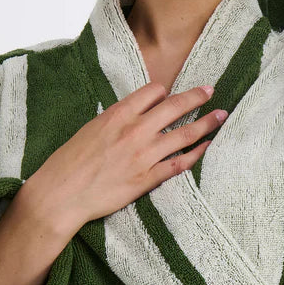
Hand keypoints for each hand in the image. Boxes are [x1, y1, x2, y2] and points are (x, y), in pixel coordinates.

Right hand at [22, 82, 226, 235]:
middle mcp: (135, 131)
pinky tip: (208, 146)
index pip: (153, 91)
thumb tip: (134, 113)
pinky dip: (197, 153)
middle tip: (210, 90)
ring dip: (207, 123)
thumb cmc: (69, 162)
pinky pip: (180, 163)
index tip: (173, 92)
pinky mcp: (148, 178)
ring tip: (222, 115)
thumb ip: (116, 119)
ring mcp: (144, 155)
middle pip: (175, 107)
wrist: (61, 194)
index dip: (166, 90)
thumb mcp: (91, 128)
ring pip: (185, 133)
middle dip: (197, 96)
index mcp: (118, 114)